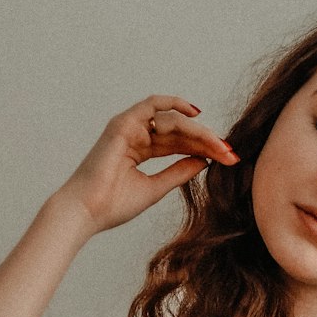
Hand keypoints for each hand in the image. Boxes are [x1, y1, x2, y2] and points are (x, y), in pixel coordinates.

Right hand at [53, 95, 239, 234]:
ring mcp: (129, 128)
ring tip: (218, 146)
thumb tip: (205, 161)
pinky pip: (152, 105)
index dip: (205, 149)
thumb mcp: (156, 188)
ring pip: (172, 121)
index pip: (179, 144)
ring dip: (198, 132)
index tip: (228, 159)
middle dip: (207, 141)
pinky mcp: (123, 123)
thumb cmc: (113, 205)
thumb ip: (179, 172)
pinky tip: (196, 114)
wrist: (87, 212)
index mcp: (140, 151)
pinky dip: (174, 104)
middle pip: (180, 132)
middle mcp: (135, 136)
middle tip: (229, 153)